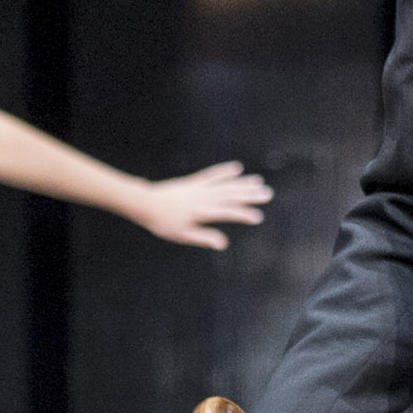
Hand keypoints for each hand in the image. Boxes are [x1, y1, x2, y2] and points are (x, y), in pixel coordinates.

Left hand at [133, 162, 273, 252]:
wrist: (145, 204)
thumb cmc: (163, 223)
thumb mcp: (182, 235)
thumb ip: (203, 237)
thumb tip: (222, 243)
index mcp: (201, 212)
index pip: (227, 212)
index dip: (244, 214)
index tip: (258, 217)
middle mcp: (203, 198)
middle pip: (230, 195)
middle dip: (250, 195)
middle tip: (268, 194)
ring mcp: (199, 188)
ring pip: (225, 185)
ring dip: (242, 183)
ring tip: (258, 182)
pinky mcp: (193, 182)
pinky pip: (212, 175)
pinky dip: (225, 171)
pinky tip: (237, 168)